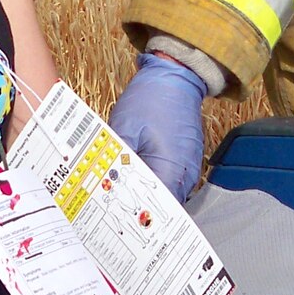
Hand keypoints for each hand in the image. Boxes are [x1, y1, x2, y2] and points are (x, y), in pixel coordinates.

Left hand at [109, 52, 205, 202]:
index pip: (153, 210)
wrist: (175, 77)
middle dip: (135, 207)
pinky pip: (168, 180)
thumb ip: (116, 163)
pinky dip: (151, 180)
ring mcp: (188, 168)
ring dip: (142, 193)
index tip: (111, 217)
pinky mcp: (185, 160)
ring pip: (163, 194)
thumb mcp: (123, 130)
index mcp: (171, 170)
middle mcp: (185, 175)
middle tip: (108, 206)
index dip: (131, 216)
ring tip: (117, 191)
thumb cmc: (150, 99)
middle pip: (159, 206)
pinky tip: (132, 174)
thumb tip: (105, 188)